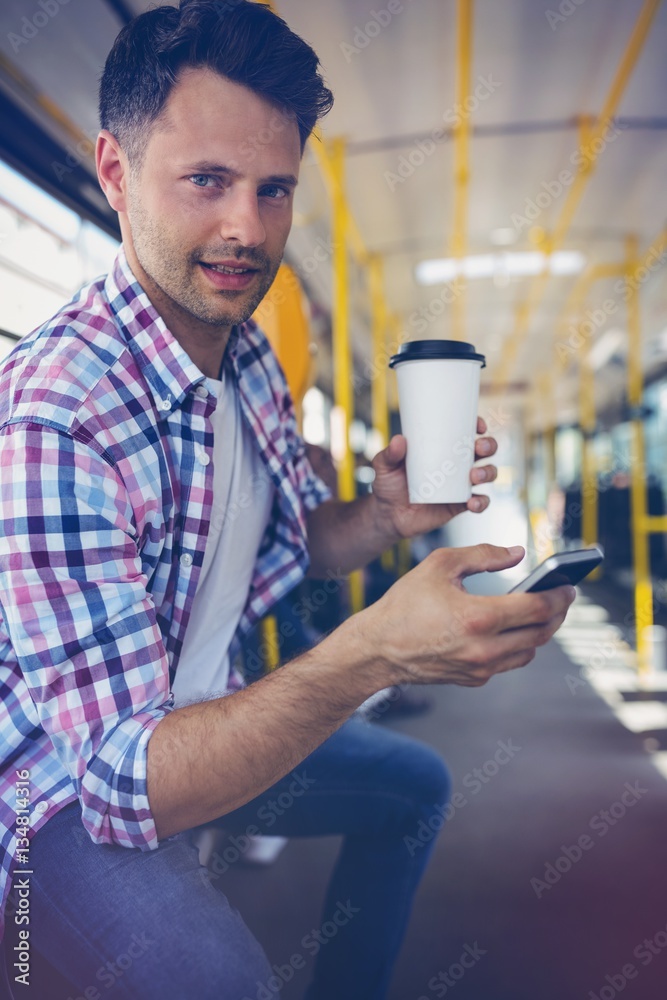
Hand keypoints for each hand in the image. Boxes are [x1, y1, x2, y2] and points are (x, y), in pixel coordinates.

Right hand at [360, 544, 575, 687]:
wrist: (379, 648)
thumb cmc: (405, 603)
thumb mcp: (440, 565)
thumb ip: (482, 554)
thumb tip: (516, 554)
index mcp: (478, 617)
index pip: (537, 608)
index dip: (559, 596)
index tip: (568, 586)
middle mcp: (484, 648)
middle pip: (541, 633)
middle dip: (557, 613)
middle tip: (562, 597)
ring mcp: (481, 668)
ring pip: (529, 651)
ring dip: (540, 631)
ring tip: (542, 611)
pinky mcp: (474, 679)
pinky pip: (509, 662)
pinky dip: (518, 645)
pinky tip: (514, 628)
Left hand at [371, 417, 497, 540]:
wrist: (388, 515)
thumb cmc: (388, 484)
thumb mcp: (384, 465)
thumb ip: (389, 454)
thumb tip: (399, 440)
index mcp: (443, 448)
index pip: (466, 431)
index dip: (477, 424)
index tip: (477, 425)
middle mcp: (457, 464)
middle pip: (485, 450)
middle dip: (489, 445)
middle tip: (478, 448)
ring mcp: (461, 485)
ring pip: (488, 473)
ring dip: (488, 472)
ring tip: (474, 476)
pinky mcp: (460, 505)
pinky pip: (480, 502)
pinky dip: (482, 502)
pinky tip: (472, 502)